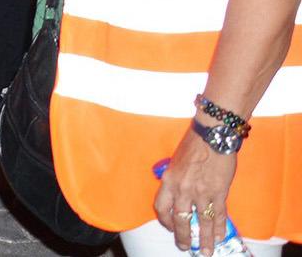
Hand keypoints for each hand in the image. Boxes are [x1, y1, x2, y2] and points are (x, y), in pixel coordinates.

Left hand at [155, 128, 238, 251]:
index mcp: (168, 180)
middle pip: (180, 219)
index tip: (170, 227)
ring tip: (205, 250)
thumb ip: (176, 179)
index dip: (165, 220)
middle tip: (185, 246)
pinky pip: (218, 215)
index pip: (161, 207)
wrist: (212, 136)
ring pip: (201, 222)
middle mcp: (182, 189)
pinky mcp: (219, 192)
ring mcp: (201, 192)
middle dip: (182, 236)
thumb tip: (179, 193)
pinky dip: (219, 228)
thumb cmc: (194, 145)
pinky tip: (219, 236)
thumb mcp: (175, 162)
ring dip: (204, 238)